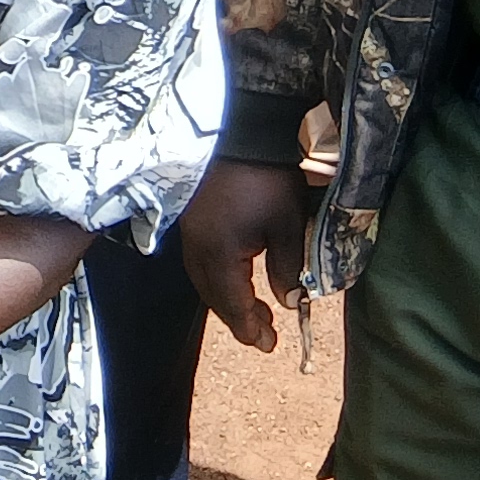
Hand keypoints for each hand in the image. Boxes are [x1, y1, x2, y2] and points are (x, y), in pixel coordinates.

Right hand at [182, 153, 317, 354]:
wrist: (240, 134)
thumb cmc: (267, 182)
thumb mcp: (287, 227)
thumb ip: (287, 268)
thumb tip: (289, 301)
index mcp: (219, 255)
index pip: (232, 303)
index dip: (250, 328)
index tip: (269, 346)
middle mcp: (197, 249)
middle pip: (213, 296)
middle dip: (238, 318)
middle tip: (264, 335)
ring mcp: (190, 234)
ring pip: (205, 281)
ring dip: (228, 299)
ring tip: (255, 311)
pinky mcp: (192, 221)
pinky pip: (202, 262)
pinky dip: (219, 279)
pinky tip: (236, 278)